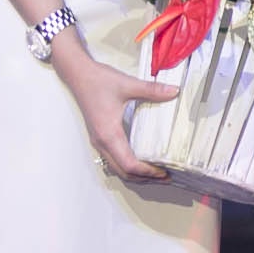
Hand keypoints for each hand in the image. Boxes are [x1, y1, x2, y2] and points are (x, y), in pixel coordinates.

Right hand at [52, 36, 176, 180]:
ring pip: (117, 167)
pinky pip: (114, 159)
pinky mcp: (100, 136)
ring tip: (156, 172)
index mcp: (109, 134)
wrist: (78, 75)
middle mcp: (102, 142)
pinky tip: (142, 159)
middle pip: (123, 171)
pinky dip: (128, 165)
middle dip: (144, 178)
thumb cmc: (99, 81)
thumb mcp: (128, 84)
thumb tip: (175, 92)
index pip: (129, 164)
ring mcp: (99, 141)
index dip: (147, 171)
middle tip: (166, 176)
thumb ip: (152, 90)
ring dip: (136, 174)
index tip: (164, 172)